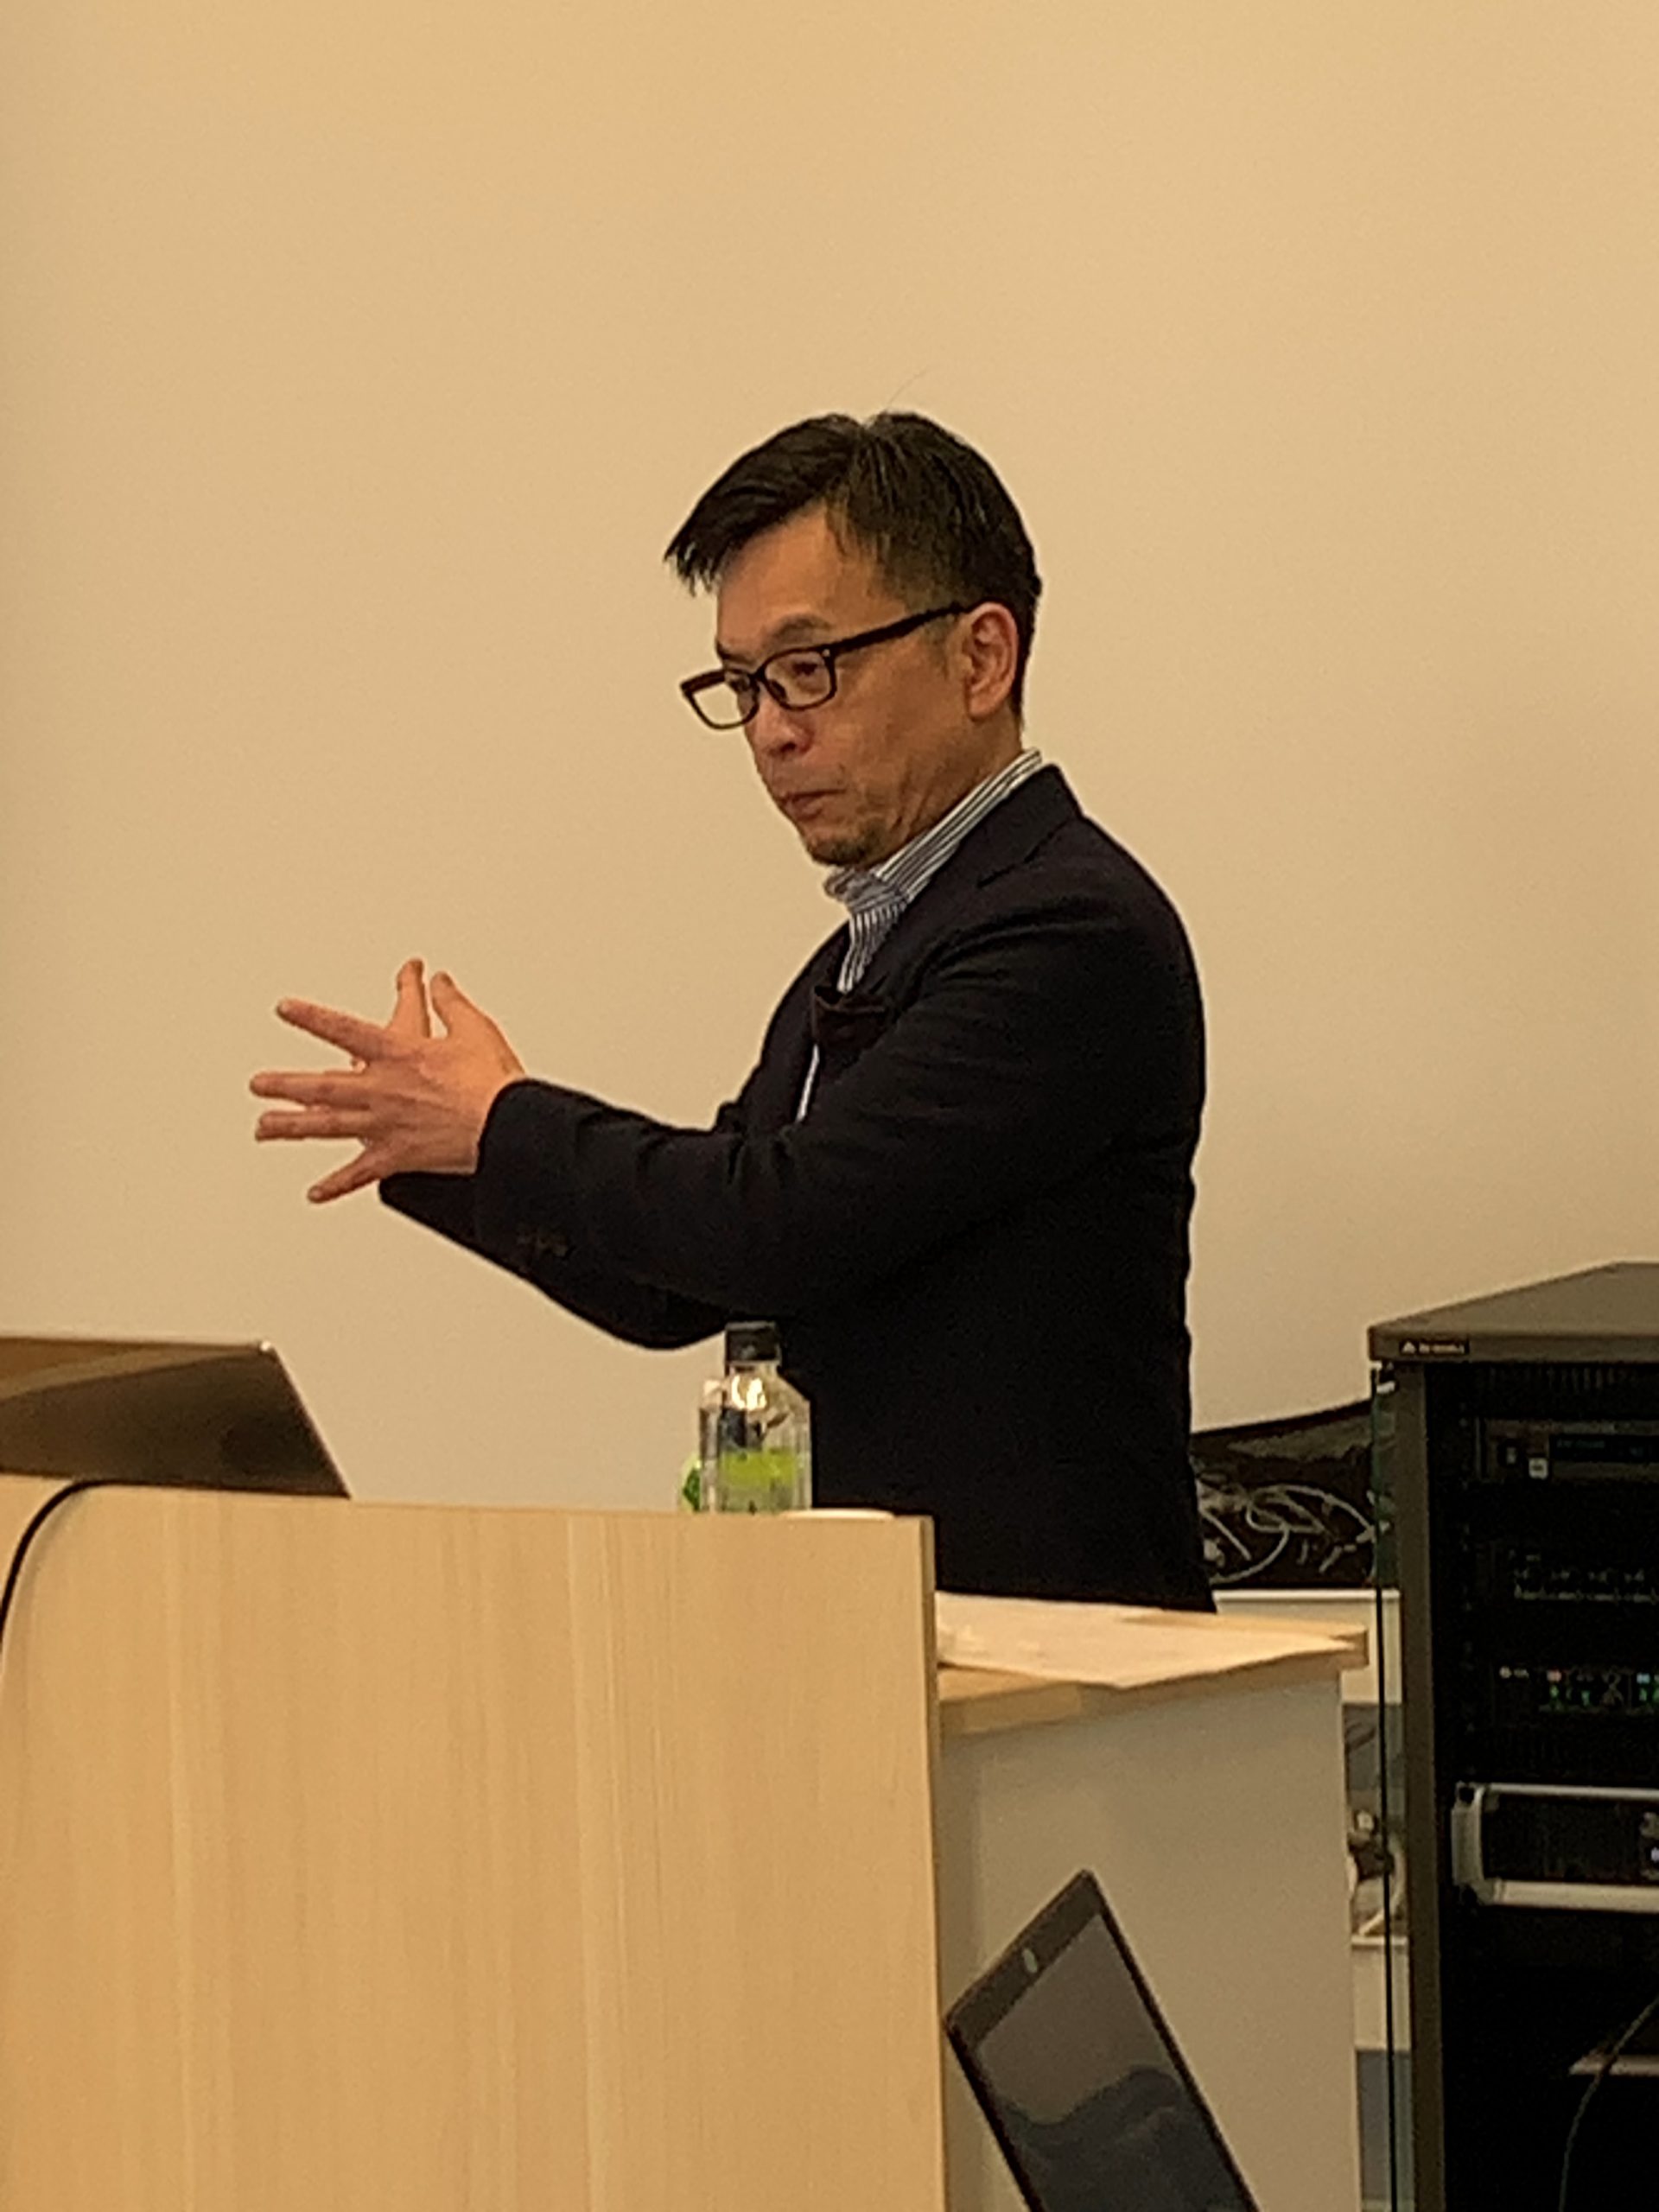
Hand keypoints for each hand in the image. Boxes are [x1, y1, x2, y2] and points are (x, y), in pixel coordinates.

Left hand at [251, 958, 524, 1201]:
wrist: (505, 1125)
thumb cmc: (492, 1080)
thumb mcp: (473, 1028)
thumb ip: (450, 1003)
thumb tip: (438, 982)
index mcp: (398, 1054)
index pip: (343, 1029)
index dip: (310, 1018)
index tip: (284, 1010)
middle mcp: (381, 1089)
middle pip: (321, 1085)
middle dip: (285, 1083)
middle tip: (258, 1083)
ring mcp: (385, 1125)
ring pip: (327, 1126)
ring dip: (291, 1127)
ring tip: (263, 1127)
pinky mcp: (398, 1156)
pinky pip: (359, 1174)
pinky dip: (336, 1185)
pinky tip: (314, 1192)